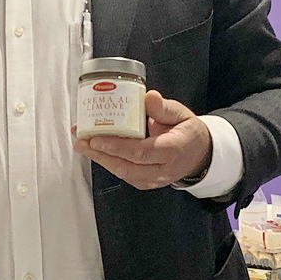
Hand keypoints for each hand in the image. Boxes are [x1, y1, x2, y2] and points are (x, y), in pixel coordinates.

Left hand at [72, 89, 211, 190]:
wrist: (198, 154)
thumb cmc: (187, 132)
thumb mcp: (181, 114)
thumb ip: (164, 107)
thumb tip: (149, 97)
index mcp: (173, 150)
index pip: (142, 152)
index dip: (117, 147)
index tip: (97, 138)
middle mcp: (162, 169)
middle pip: (126, 166)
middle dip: (101, 154)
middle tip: (82, 140)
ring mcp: (153, 179)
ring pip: (122, 172)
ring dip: (100, 158)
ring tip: (82, 143)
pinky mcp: (144, 182)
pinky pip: (123, 173)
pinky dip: (107, 161)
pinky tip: (94, 149)